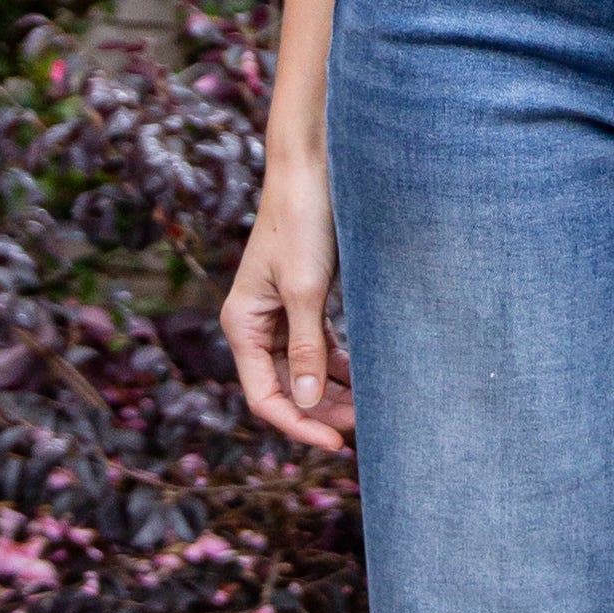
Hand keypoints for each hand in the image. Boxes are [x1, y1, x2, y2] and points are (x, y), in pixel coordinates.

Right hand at [221, 157, 356, 453]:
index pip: (265, 397)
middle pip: (286, 389)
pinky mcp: (304, 302)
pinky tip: (366, 379)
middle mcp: (256, 325)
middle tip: (366, 430)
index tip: (338, 443)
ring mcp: (280, 315)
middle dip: (322, 412)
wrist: (313, 169)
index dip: (299, 424)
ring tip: (371, 410)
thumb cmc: (302, 222)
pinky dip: (341, 366)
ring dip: (334, 393)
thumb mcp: (306, 289)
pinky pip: (319, 348)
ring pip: (305, 372)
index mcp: (242, 325)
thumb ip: (307, 348)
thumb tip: (308, 403)